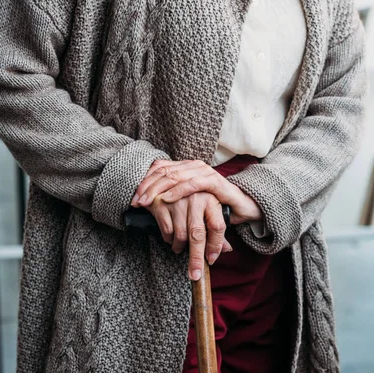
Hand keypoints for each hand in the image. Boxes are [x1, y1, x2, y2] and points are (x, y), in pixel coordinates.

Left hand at [132, 159, 262, 224]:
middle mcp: (193, 166)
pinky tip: (167, 199)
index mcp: (185, 167)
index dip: (143, 182)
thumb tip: (146, 203)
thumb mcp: (188, 201)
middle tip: (136, 202)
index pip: (158, 169)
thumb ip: (171, 197)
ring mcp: (204, 172)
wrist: (240, 206)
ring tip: (147, 203)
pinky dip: (178, 191)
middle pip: (163, 172)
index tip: (133, 198)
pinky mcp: (214, 182)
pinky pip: (193, 184)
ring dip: (158, 190)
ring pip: (175, 176)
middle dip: (147, 188)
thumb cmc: (212, 205)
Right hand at [148, 192, 230, 280]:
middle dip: (196, 258)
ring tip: (179, 247)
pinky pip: (166, 230)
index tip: (211, 260)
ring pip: (181, 234)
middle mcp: (196, 198)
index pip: (217, 226)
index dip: (215, 245)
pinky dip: (168, 239)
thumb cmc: (192, 197)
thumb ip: (216, 228)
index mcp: (211, 199)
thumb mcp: (208, 208)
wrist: (166, 178)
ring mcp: (178, 200)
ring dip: (179, 247)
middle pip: (198, 235)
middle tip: (194, 275)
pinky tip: (170, 238)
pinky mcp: (161, 203)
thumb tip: (227, 250)